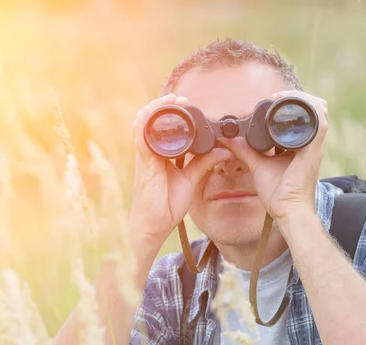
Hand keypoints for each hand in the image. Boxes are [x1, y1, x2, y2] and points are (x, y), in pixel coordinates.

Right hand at [128, 94, 233, 260]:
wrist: (153, 227)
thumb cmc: (166, 205)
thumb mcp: (190, 180)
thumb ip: (203, 163)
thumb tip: (224, 150)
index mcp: (162, 155)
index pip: (165, 127)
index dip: (174, 112)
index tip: (188, 103)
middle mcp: (151, 152)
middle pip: (152, 121)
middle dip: (164, 106)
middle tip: (182, 98)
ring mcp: (146, 157)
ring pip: (144, 124)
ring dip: (155, 109)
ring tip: (171, 100)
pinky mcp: (144, 164)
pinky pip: (141, 139)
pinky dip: (146, 123)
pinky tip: (154, 114)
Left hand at [219, 90, 328, 221]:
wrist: (289, 211)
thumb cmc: (279, 194)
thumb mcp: (258, 166)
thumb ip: (245, 150)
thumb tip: (227, 138)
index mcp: (301, 146)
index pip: (302, 117)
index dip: (290, 103)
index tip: (271, 100)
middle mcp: (310, 143)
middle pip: (314, 109)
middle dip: (297, 97)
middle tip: (275, 96)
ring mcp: (314, 146)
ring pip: (319, 110)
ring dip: (301, 98)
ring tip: (280, 97)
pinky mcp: (314, 150)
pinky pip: (319, 122)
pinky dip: (307, 108)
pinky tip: (285, 104)